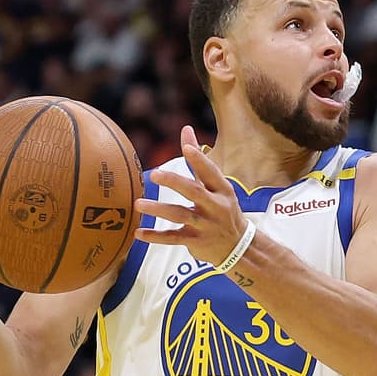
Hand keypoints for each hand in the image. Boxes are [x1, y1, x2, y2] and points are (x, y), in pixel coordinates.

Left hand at [134, 126, 252, 269]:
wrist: (238, 246)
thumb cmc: (222, 208)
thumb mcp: (216, 185)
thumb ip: (198, 160)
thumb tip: (186, 129)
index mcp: (221, 190)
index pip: (211, 172)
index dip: (200, 160)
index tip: (187, 148)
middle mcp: (215, 207)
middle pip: (194, 192)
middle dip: (175, 182)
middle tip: (155, 175)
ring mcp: (206, 225)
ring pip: (181, 215)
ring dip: (159, 209)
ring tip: (138, 204)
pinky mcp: (196, 241)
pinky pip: (174, 238)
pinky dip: (156, 236)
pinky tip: (138, 233)